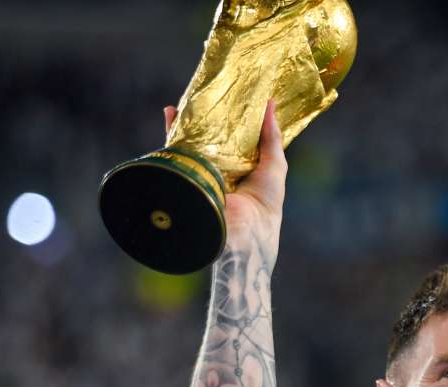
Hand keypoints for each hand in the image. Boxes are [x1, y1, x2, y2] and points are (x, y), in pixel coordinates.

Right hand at [164, 101, 285, 266]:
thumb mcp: (275, 165)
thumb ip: (272, 137)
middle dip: (206, 117)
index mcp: (242, 168)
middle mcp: (221, 170)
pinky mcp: (189, 177)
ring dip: (187, 122)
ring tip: (187, 98)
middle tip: (206, 91)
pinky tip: (172, 114)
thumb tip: (270, 103)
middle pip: (211, 138)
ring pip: (192, 144)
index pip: (235, 139)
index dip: (233, 119)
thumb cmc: (266, 204)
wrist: (245, 234)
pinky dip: (173, 135)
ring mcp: (203, 173)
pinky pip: (178, 154)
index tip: (231, 96)